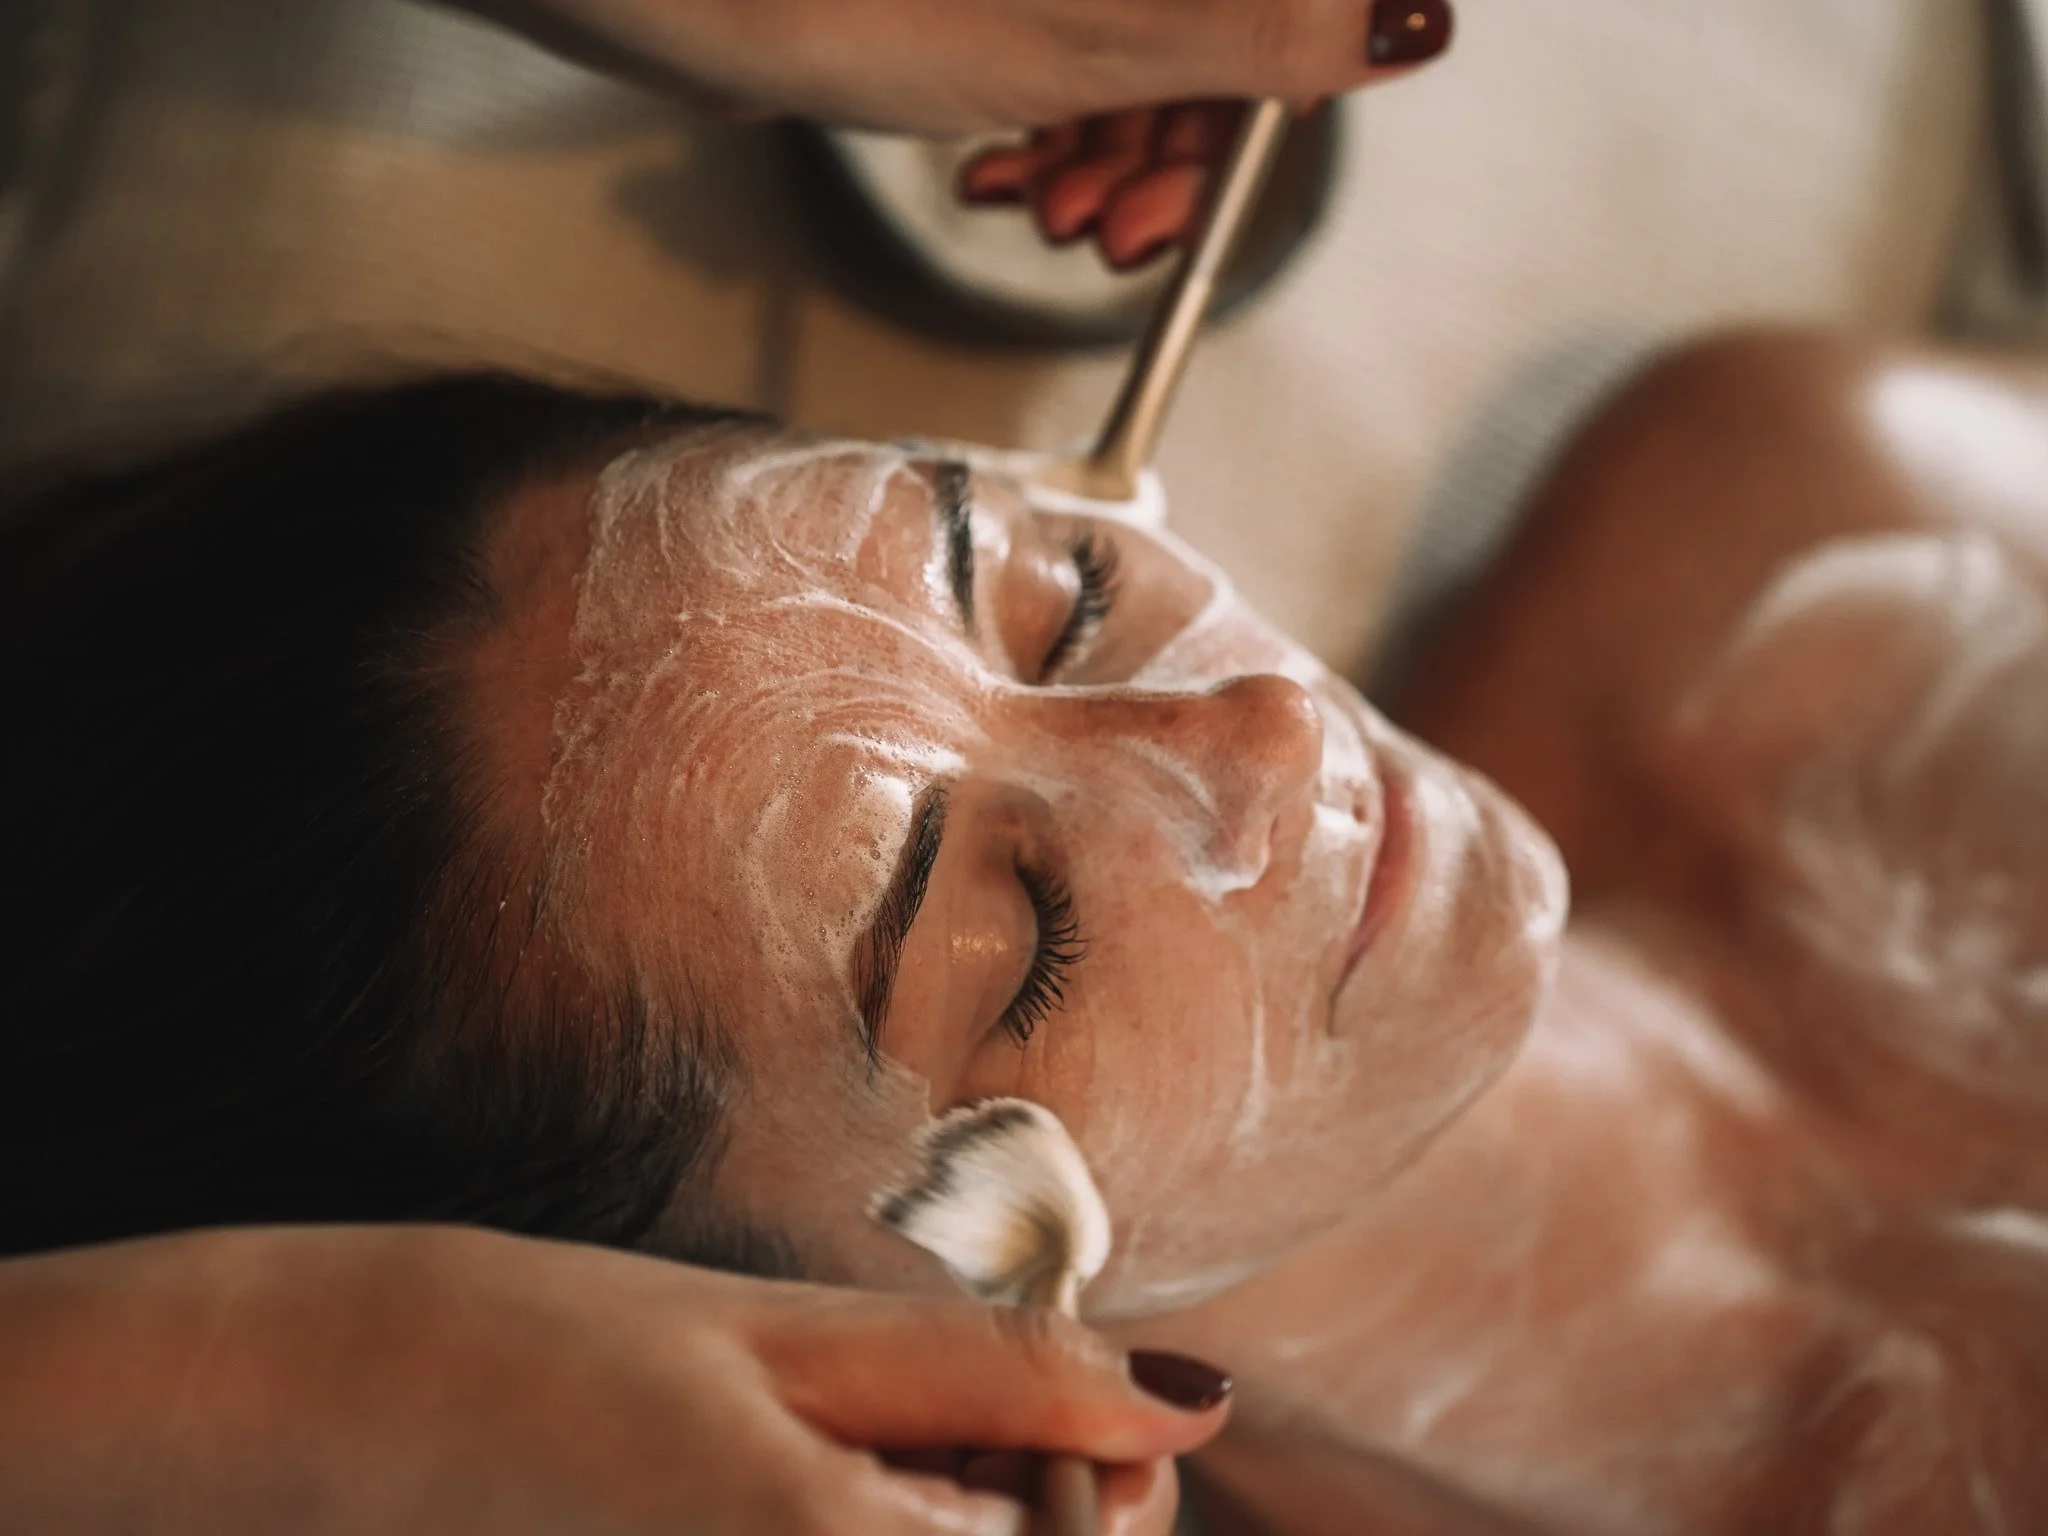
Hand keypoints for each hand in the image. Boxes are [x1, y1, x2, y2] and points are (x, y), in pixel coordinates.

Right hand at [0, 1225, 1228, 1534]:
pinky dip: (864, 1525)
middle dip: (1025, 1503)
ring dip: (942, 1514)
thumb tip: (1196, 1401)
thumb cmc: (533, 1349)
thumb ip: (1002, 1376)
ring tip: (857, 1441)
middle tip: (944, 1414)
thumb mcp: (780, 1337)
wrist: (311, 1415)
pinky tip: (799, 1486)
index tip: (1061, 1407)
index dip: (1103, 1483)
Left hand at [442, 0, 1451, 134]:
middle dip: (1174, 149)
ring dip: (1114, 154)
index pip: (1291, 12)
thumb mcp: (1102, 38)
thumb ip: (1268, 33)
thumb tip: (1412, 19)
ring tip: (1050, 209)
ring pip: (1149, 51)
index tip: (1201, 190)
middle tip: (1110, 228)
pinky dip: (1059, 126)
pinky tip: (1012, 171)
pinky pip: (1079, 51)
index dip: (1264, 109)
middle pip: (1224, 32)